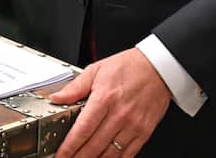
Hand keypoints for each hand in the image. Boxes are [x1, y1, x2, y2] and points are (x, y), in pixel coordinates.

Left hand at [50, 49, 171, 157]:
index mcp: (105, 97)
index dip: (69, 147)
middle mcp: (120, 114)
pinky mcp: (144, 131)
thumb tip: (56, 98)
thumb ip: (75, 87)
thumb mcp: (97, 69)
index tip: (60, 155)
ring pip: (110, 154)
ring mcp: (133, 125)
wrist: (159, 67)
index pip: (82, 129)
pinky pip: (128, 154)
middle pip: (94, 146)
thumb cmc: (129, 66)